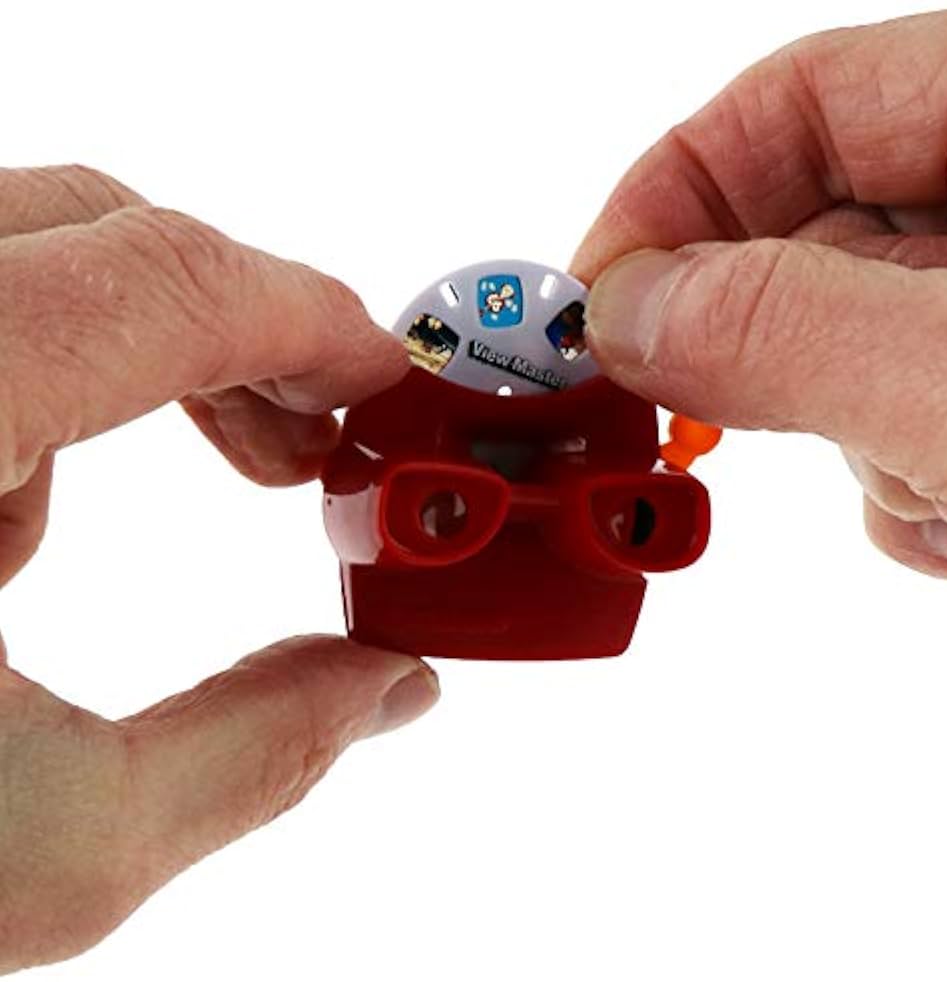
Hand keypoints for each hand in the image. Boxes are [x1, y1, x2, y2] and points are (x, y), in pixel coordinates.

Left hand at [0, 165, 437, 971]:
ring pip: (19, 258)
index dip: (312, 320)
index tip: (382, 380)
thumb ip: (257, 752)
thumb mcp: (44, 847)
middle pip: (96, 226)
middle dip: (238, 328)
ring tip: (122, 515)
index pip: (164, 282)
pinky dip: (20, 383)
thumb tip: (383, 688)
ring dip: (126, 366)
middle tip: (302, 442)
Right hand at [573, 7, 946, 580]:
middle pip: (810, 238)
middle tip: (681, 420)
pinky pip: (910, 420)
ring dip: (857, 436)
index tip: (591, 302)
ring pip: (851, 348)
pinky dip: (911, 484)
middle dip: (756, 348)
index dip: (673, 195)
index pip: (798, 103)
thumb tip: (627, 312)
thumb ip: (784, 330)